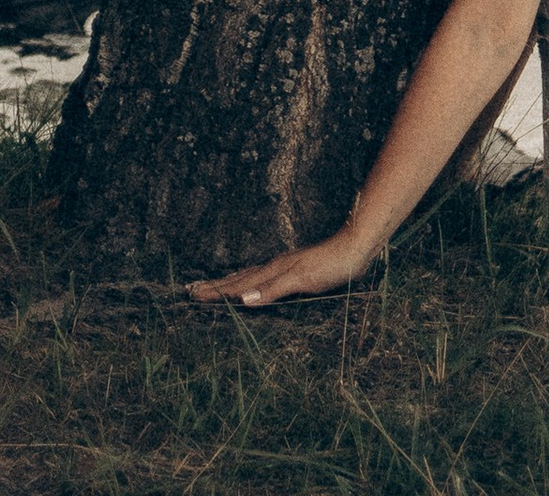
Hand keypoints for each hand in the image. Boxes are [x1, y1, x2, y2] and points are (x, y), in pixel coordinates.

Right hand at [187, 228, 374, 307]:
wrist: (356, 247)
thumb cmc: (332, 265)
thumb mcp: (302, 280)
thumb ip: (273, 289)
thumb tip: (242, 301)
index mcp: (273, 271)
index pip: (238, 285)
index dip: (217, 292)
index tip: (193, 295)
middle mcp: (275, 268)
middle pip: (239, 278)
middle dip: (216, 286)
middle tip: (192, 291)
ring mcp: (284, 267)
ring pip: (250, 276)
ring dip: (230, 283)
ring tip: (214, 286)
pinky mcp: (295, 271)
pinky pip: (263, 277)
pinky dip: (249, 282)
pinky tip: (252, 286)